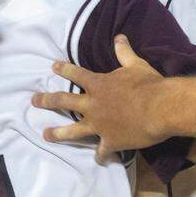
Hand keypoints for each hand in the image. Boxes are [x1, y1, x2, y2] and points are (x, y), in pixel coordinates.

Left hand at [32, 35, 168, 159]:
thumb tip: (119, 37)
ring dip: (57, 133)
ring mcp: (99, 125)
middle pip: (63, 101)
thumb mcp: (136, 65)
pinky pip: (101, 151)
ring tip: (45, 135)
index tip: (53, 67)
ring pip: (72, 131)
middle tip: (34, 100)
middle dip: (46, 100)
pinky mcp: (110, 141)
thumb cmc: (149, 84)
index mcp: (98, 85)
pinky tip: (98, 159)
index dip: (63, 69)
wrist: (161, 109)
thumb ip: (124, 53)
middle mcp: (93, 105)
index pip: (76, 74)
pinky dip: (100, 156)